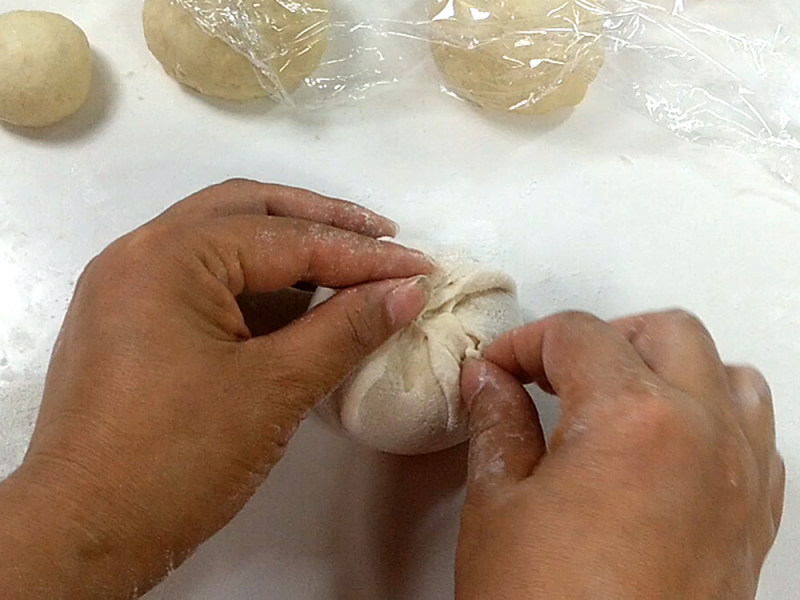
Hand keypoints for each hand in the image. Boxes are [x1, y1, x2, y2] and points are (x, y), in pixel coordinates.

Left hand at [0, 180, 432, 597]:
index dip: (362, 254)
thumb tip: (406, 290)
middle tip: (383, 238)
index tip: (420, 266)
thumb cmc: (178, 457)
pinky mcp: (130, 321)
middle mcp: (140, 253)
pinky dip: (254, 283)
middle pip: (248, 210)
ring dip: (287, 248)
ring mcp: (128, 286)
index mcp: (169, 256)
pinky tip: (298, 303)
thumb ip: (345, 329)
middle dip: (321, 222)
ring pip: (222, 241)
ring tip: (349, 267)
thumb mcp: (274, 388)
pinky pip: (201, 280)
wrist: (85, 534)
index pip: (287, 238)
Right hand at [457, 311, 784, 599]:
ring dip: (671, 368)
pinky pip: (754, 435)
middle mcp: (702, 436)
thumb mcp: (498, 505)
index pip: (577, 335)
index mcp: (633, 419)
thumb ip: (497, 423)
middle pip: (666, 331)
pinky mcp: (751, 521)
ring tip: (618, 396)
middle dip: (601, 338)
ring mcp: (738, 478)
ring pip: (727, 373)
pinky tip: (667, 445)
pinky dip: (714, 417)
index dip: (523, 343)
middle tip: (553, 372)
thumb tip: (488, 382)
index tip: (498, 369)